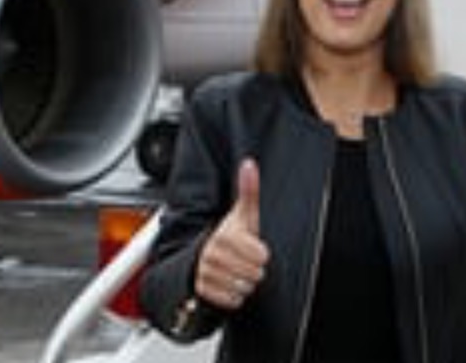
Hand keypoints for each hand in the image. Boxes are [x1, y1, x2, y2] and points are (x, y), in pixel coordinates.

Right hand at [195, 159, 269, 308]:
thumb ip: (249, 190)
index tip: (253, 248)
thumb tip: (250, 164)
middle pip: (254, 274)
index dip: (262, 254)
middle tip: (245, 261)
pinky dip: (235, 295)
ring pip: (244, 288)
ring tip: (237, 270)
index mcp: (225, 236)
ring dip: (245, 282)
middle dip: (254, 269)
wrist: (203, 255)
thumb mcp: (243, 214)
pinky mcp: (204, 290)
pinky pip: (233, 301)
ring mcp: (207, 273)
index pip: (261, 256)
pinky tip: (230, 282)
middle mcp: (212, 255)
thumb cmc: (230, 235)